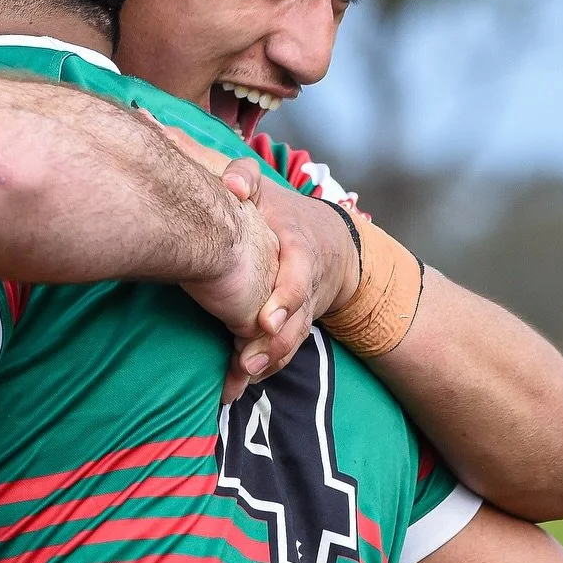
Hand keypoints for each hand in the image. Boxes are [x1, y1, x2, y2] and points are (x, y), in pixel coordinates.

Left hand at [191, 163, 360, 402]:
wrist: (333, 243)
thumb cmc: (285, 214)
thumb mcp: (267, 190)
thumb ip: (244, 176)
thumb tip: (229, 182)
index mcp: (299, 247)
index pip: (300, 272)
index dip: (286, 297)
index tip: (265, 320)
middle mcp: (305, 281)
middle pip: (296, 318)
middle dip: (275, 341)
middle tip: (247, 362)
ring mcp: (303, 307)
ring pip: (291, 340)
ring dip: (267, 361)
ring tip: (239, 377)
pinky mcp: (295, 326)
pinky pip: (283, 351)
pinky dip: (264, 368)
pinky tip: (236, 386)